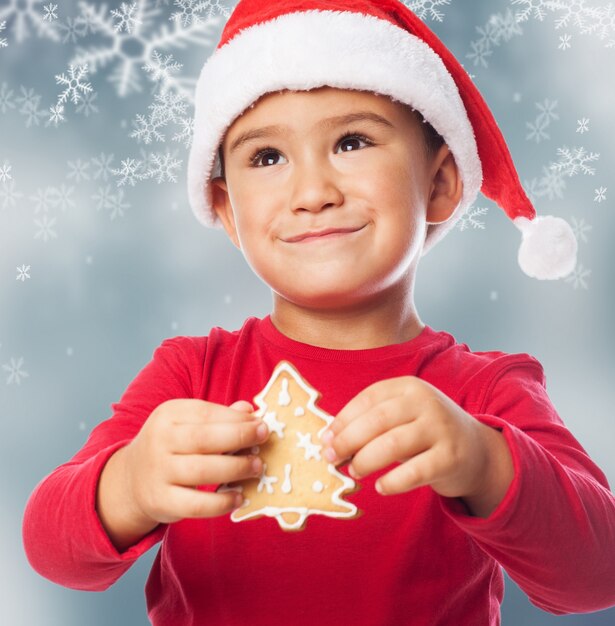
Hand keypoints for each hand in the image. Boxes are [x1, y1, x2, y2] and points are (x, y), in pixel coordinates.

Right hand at [97, 398, 269, 549]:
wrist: (132, 479)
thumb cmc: (172, 446)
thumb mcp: (188, 423)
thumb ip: (218, 417)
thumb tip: (249, 410)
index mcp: (168, 414)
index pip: (207, 413)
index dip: (238, 419)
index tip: (262, 424)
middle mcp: (160, 440)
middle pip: (205, 439)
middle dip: (240, 438)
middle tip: (264, 440)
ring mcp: (158, 472)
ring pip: (203, 471)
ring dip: (236, 469)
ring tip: (256, 468)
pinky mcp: (161, 501)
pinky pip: (196, 505)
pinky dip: (222, 503)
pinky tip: (239, 497)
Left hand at [321, 376, 506, 503]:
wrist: (476, 450)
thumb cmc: (424, 432)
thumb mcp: (401, 417)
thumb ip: (369, 422)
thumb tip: (328, 439)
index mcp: (408, 386)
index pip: (368, 398)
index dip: (343, 419)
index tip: (325, 439)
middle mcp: (426, 402)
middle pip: (377, 420)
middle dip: (348, 440)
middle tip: (332, 458)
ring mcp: (441, 428)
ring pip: (393, 444)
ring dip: (366, 460)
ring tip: (354, 471)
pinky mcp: (451, 457)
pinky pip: (415, 472)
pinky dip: (393, 482)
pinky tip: (380, 487)